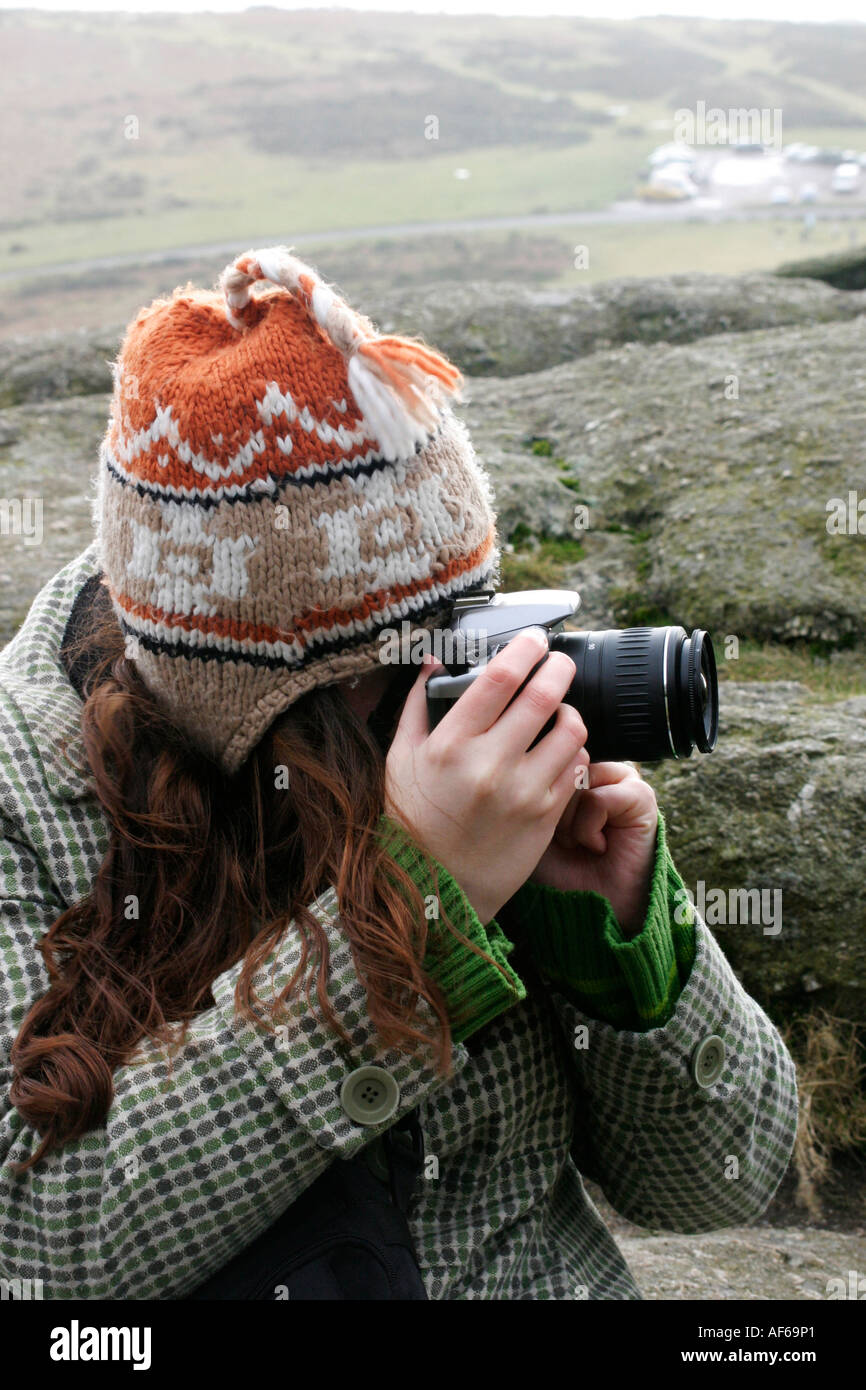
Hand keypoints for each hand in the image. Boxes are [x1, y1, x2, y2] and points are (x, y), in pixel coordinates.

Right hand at [384, 629, 588, 924]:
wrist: (432, 892)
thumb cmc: (411, 822)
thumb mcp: (399, 760)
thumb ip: (416, 706)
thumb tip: (433, 661)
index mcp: (451, 746)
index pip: (499, 679)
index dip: (523, 649)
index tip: (533, 638)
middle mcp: (490, 766)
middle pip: (544, 695)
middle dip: (559, 667)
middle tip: (559, 660)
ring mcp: (524, 793)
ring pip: (571, 729)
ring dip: (570, 710)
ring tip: (559, 709)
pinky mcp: (546, 817)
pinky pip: (576, 766)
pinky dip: (573, 749)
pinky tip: (557, 749)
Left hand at [527, 761, 658, 935]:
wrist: (589, 905)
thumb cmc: (559, 868)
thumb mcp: (532, 820)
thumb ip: (532, 785)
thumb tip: (533, 758)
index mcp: (572, 769)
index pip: (544, 757)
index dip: (536, 795)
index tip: (543, 828)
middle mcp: (598, 770)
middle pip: (559, 767)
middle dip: (552, 810)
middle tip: (564, 841)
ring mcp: (621, 780)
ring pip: (576, 781)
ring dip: (569, 822)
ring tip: (579, 844)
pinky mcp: (640, 796)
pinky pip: (598, 799)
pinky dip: (588, 829)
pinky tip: (598, 846)